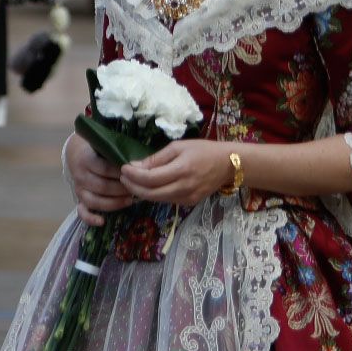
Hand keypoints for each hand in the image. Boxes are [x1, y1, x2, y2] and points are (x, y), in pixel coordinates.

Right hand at [65, 134, 133, 227]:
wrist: (77, 150)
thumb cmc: (98, 146)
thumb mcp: (105, 142)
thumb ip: (119, 150)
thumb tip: (141, 160)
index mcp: (85, 159)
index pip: (105, 169)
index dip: (122, 174)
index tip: (137, 173)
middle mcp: (79, 175)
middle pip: (102, 186)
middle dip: (122, 189)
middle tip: (137, 187)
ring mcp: (78, 188)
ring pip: (94, 200)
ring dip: (113, 203)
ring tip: (129, 200)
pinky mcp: (79, 198)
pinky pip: (82, 211)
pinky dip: (90, 218)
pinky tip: (102, 221)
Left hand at [119, 139, 235, 207]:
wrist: (229, 164)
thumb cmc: (203, 150)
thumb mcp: (178, 147)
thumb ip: (156, 158)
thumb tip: (135, 166)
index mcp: (182, 170)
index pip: (150, 178)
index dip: (133, 175)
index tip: (123, 168)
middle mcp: (184, 187)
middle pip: (150, 193)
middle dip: (132, 186)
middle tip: (123, 177)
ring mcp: (187, 198)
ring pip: (156, 199)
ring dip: (141, 192)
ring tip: (132, 181)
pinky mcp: (189, 203)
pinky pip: (166, 200)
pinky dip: (154, 194)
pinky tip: (148, 186)